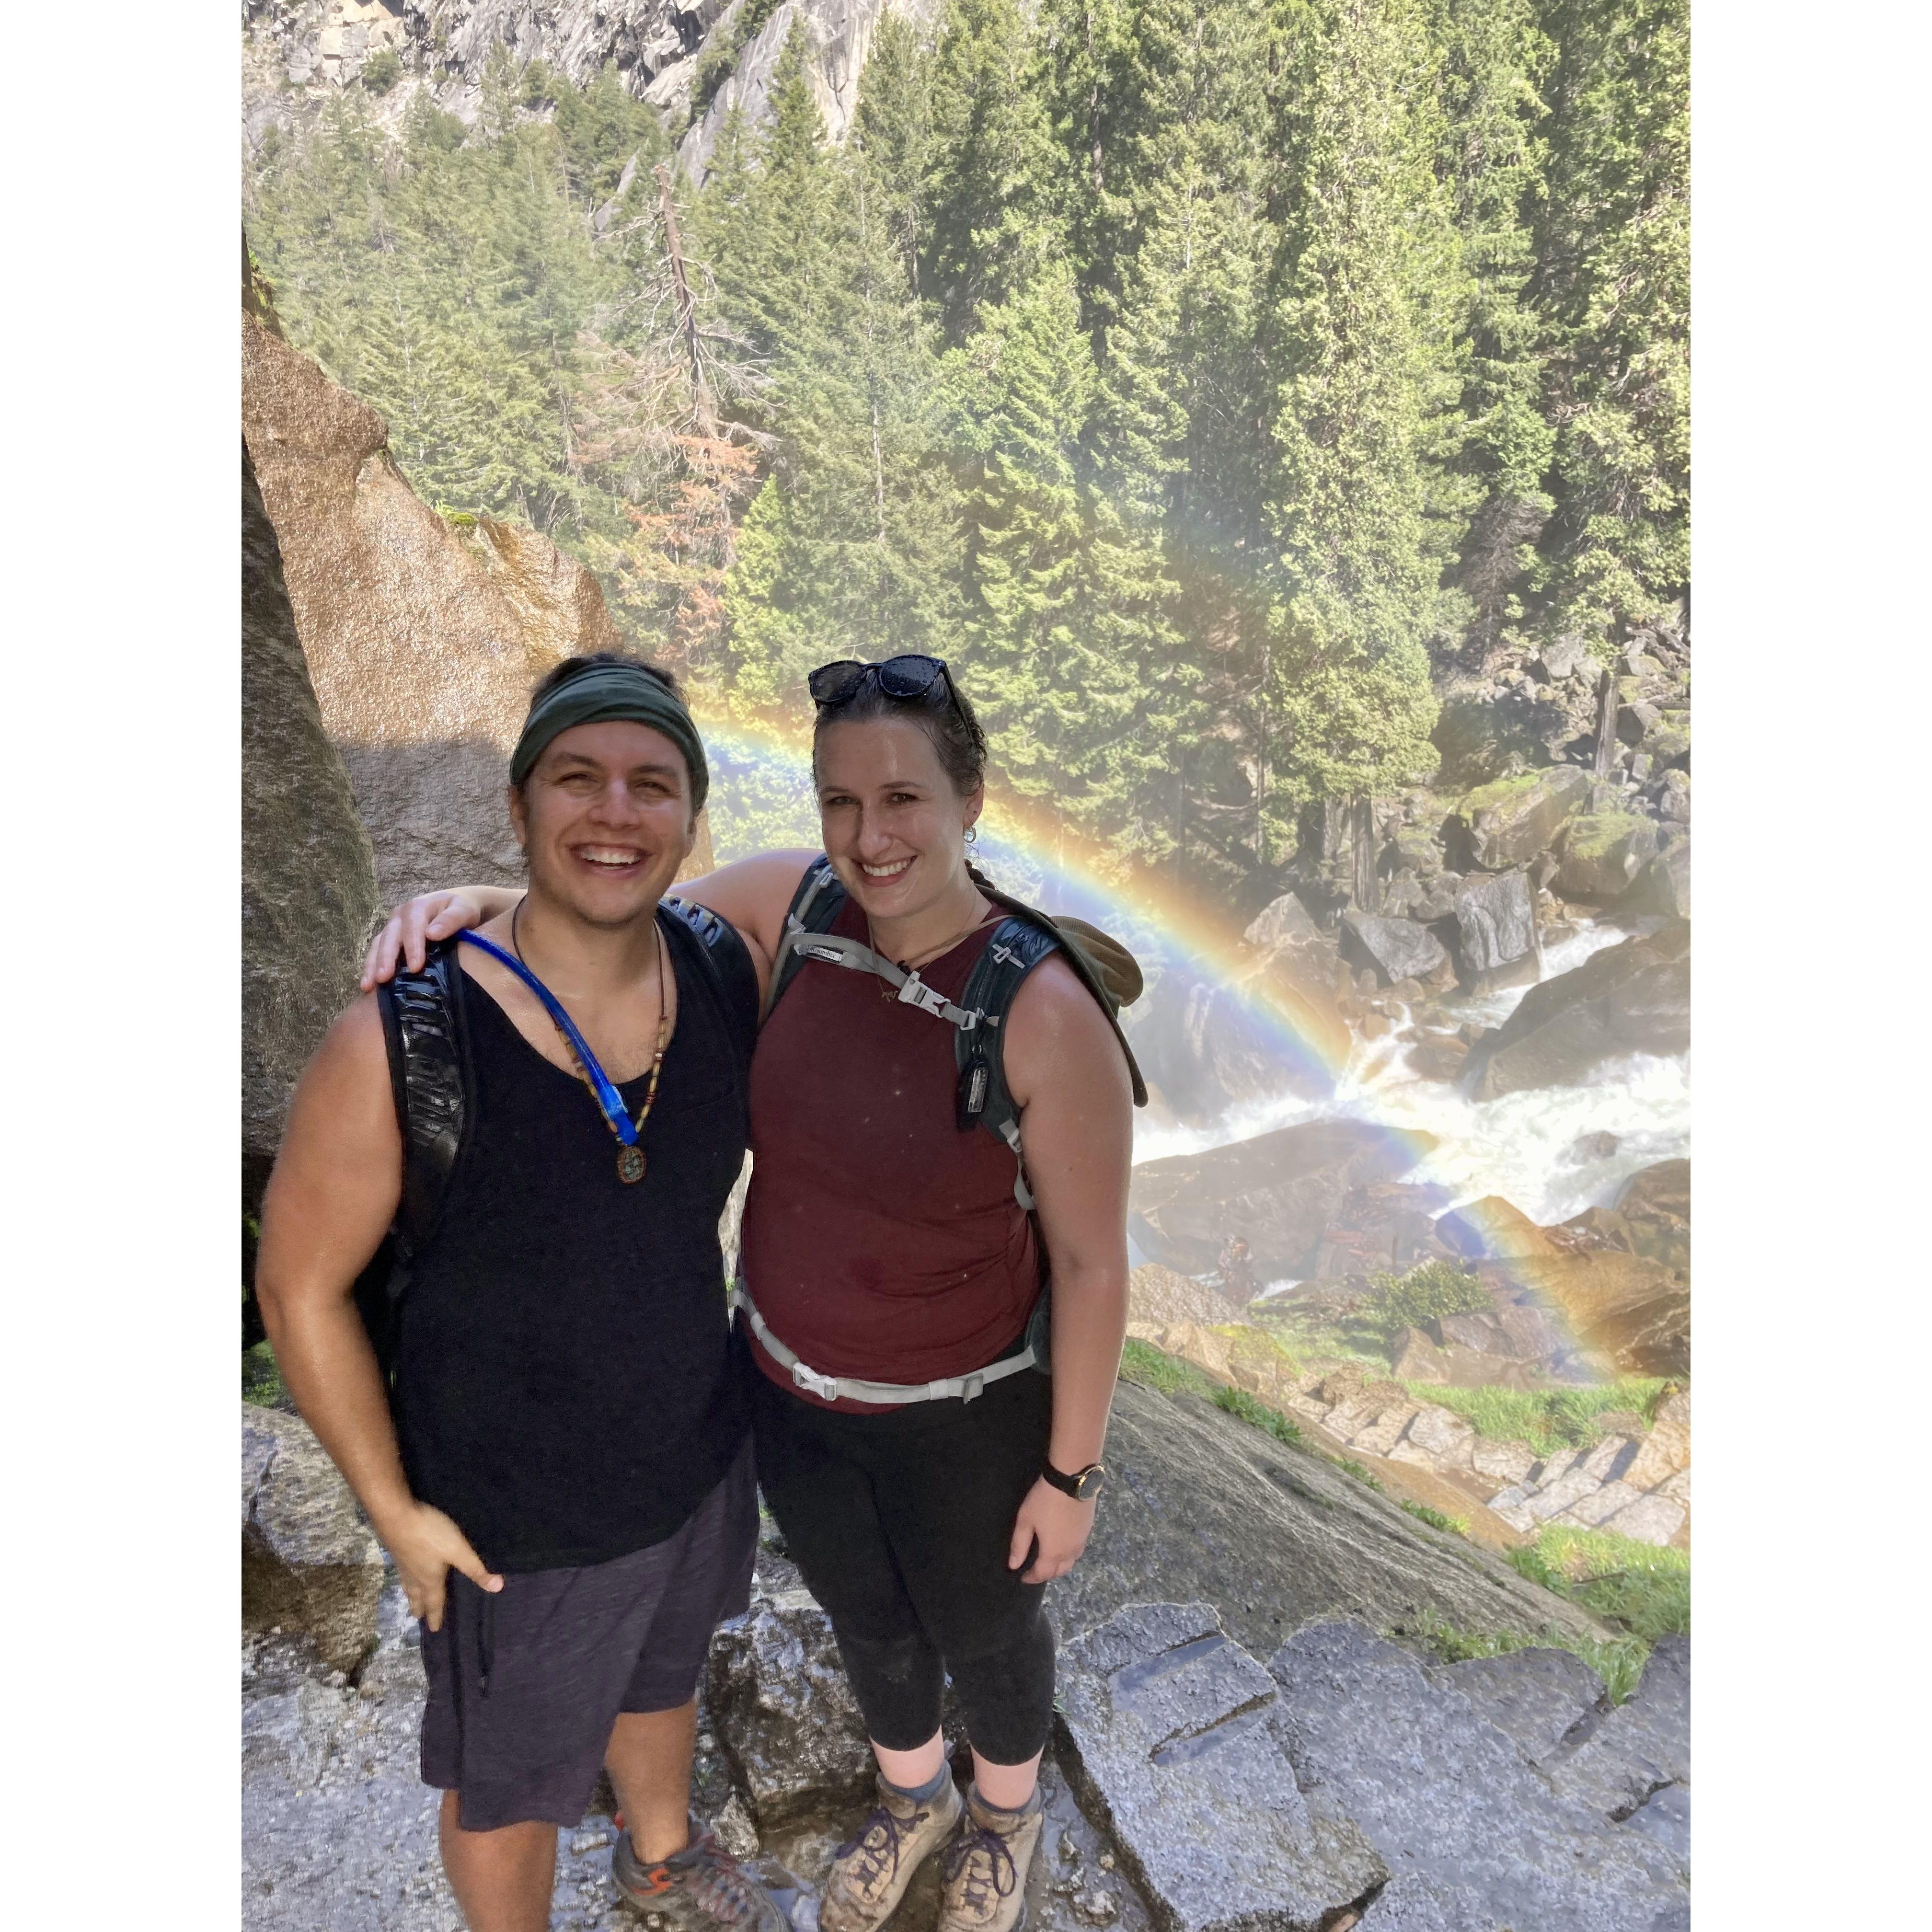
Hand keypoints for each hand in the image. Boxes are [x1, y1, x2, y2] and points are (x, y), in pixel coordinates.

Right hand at [360, 892, 489, 989]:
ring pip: (378, 945)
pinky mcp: (389, 939)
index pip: (413, 927)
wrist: (456, 907)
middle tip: (383, 979)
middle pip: (390, 937)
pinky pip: (376, 952)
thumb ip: (452, 919)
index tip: (415, 967)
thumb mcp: (463, 910)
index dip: (412, 947)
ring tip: (369, 985)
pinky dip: (370, 968)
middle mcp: (400, 916)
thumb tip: (433, 934)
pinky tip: (368, 985)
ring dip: (372, 965)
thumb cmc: (462, 910)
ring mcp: (393, 928)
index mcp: (418, 907)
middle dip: (386, 958)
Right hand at [378, 1501, 501, 1631]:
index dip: (436, 1616)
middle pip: (417, 1596)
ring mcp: (402, 1563)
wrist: (396, 1516)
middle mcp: (414, 1575)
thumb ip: (475, 1568)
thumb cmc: (430, 1534)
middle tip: (418, 1618)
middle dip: (419, 1608)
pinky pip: (402, 1572)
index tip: (434, 1630)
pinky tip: (405, 1570)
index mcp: (429, 1579)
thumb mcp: (458, 1550)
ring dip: (410, 1594)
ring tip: (411, 1599)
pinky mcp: (396, 1549)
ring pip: (408, 1585)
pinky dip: (405, 1579)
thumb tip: (497, 1588)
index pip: (435, 1602)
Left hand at [1006, 1476, 1097, 1583]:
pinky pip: (1078, 1551)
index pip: (1042, 1574)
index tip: (1022, 1578)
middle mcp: (1070, 1552)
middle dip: (1046, 1574)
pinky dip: (1069, 1555)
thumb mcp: (1025, 1520)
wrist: (1072, 1480)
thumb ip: (1019, 1545)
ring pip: (1071, 1562)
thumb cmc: (1044, 1500)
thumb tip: (1014, 1565)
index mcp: (1053, 1552)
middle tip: (1035, 1571)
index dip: (1031, 1578)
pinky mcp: (1088, 1530)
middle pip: (1059, 1571)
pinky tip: (1063, 1546)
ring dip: (1059, 1566)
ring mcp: (1081, 1541)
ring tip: (1049, 1561)